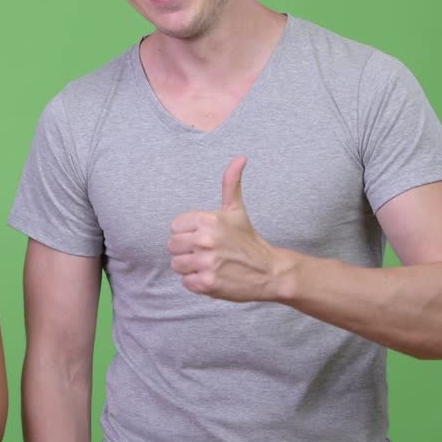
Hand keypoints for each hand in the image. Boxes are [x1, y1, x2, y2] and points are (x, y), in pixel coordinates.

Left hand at [167, 156, 285, 301]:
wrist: (269, 271)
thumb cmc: (248, 240)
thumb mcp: (236, 210)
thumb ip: (231, 183)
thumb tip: (240, 158)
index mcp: (208, 219)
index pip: (175, 226)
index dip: (187, 233)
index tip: (204, 237)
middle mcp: (205, 239)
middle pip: (172, 245)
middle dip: (187, 250)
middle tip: (207, 252)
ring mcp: (206, 262)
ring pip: (176, 264)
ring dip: (190, 267)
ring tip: (210, 264)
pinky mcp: (207, 283)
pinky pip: (185, 282)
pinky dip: (197, 283)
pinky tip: (213, 276)